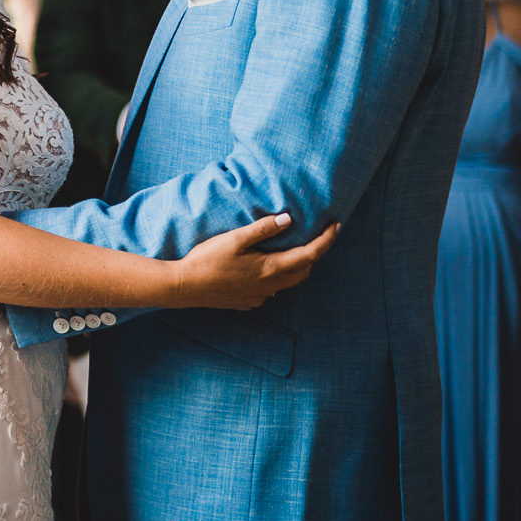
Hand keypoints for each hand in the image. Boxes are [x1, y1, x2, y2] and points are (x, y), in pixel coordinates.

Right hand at [170, 214, 338, 309]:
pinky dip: (276, 277)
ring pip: (289, 282)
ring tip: (290, 250)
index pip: (310, 254)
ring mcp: (259, 296)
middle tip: (314, 236)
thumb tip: (288, 219)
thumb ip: (263, 229)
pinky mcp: (248, 301)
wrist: (184, 287)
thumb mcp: (234, 239)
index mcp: (271, 268)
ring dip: (296, 266)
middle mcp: (270, 285)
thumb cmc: (207, 260)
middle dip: (314, 253)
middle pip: (304, 270)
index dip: (326, 240)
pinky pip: (271, 289)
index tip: (336, 226)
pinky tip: (262, 269)